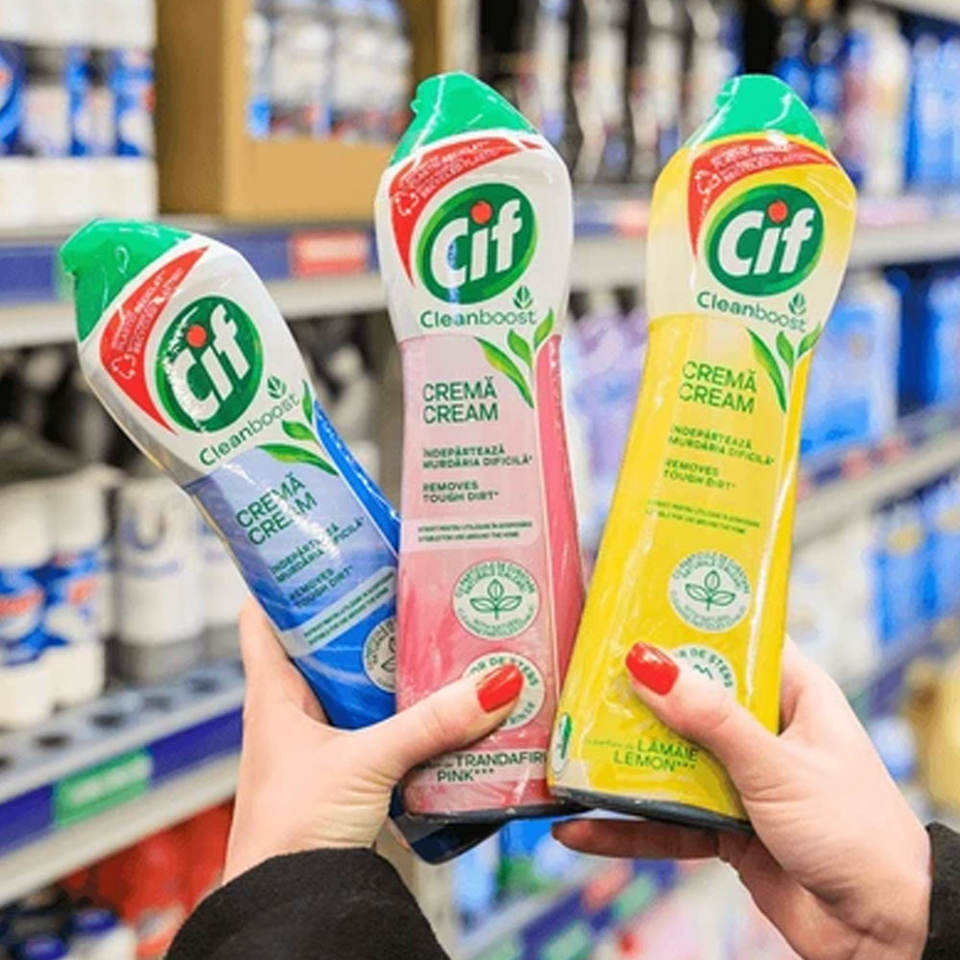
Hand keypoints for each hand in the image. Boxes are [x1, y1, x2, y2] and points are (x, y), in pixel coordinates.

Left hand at [224, 599, 522, 882]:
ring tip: (438, 636)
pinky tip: (444, 705)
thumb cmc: (291, 833)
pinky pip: (380, 727)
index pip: (265, 614)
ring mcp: (320, 743)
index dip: (291, 577)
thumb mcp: (367, 763)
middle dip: (367, 617)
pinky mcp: (348, 773)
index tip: (332, 549)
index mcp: (274, 693)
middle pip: (325, 643)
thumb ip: (430, 724)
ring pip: (358, 686)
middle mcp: (293, 711)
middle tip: (412, 587)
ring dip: (393, 668)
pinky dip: (408, 714)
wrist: (289, 906)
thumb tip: (493, 683)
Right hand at [553, 640, 930, 959]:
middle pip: (687, 699)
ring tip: (565, 750)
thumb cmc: (856, 833)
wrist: (885, 933)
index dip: (684, 624)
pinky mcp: (722, 827)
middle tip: (577, 677)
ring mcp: (740, 778)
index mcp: (793, 693)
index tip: (628, 609)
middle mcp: (762, 729)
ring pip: (669, 759)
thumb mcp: (778, 766)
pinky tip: (580, 828)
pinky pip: (664, 820)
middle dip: (635, 695)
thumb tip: (648, 662)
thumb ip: (712, 719)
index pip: (733, 641)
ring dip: (620, 762)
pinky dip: (625, 827)